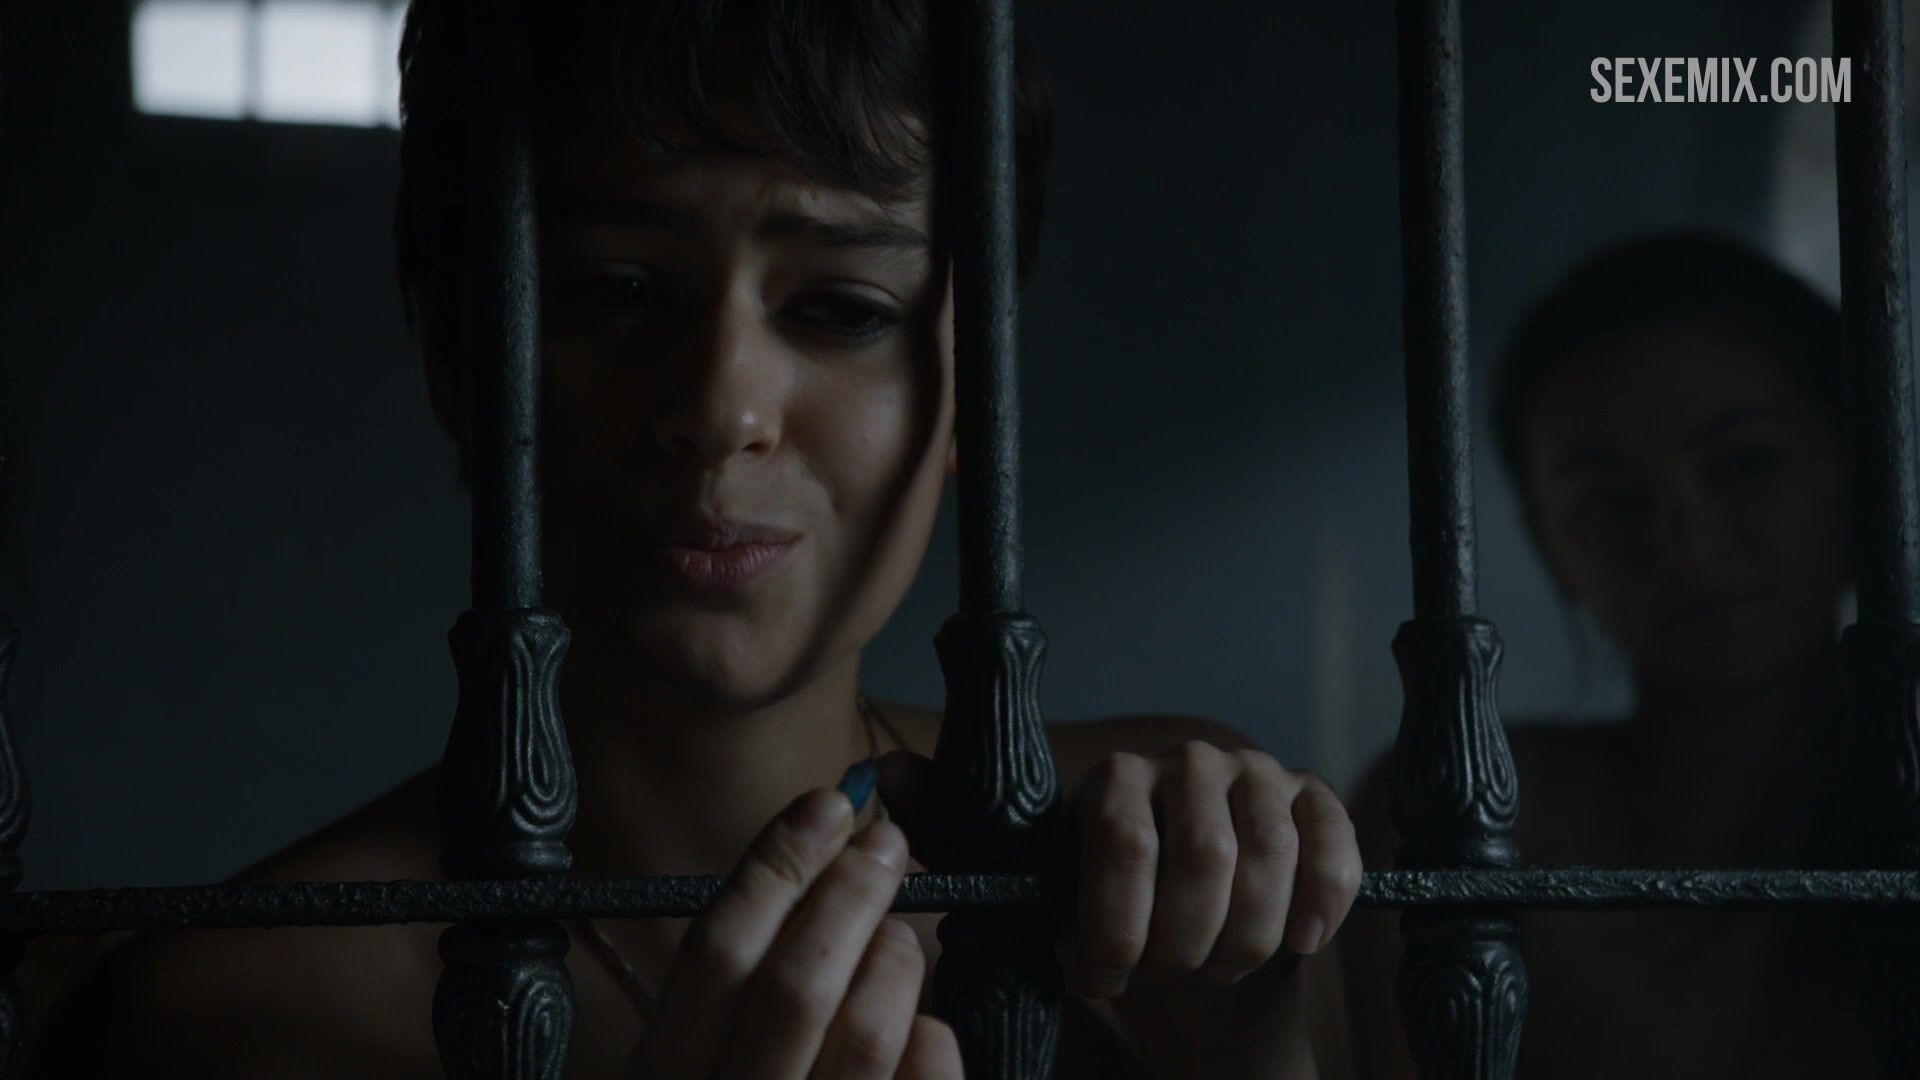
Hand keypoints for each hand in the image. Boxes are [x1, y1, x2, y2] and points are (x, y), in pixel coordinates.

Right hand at [626, 787, 961, 1079]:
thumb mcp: (694, 1065)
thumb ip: (729, 994)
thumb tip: (809, 856)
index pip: (712, 953)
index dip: (774, 866)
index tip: (826, 804)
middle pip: (795, 981)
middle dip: (850, 892)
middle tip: (886, 842)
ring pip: (869, 1034)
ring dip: (896, 960)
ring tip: (902, 937)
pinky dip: (933, 1041)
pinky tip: (925, 1024)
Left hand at [878, 735, 1360, 1075]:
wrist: (1192, 955)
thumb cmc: (1104, 920)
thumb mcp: (1028, 892)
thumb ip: (956, 832)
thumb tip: (884, 774)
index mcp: (1116, 779)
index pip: (1120, 835)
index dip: (1117, 918)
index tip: (1109, 974)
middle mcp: (1191, 763)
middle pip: (1204, 853)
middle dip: (1185, 938)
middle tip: (1167, 977)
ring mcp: (1260, 780)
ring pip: (1269, 856)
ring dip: (1243, 934)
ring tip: (1215, 968)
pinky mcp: (1318, 807)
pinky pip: (1333, 846)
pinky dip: (1319, 901)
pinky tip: (1296, 943)